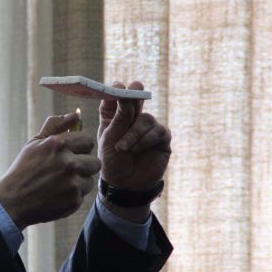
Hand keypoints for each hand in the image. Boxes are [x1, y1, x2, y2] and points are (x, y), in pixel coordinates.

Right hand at [0, 113, 100, 228]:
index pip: (88, 140)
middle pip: (95, 162)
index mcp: (58, 144)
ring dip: (79, 182)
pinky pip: (83, 195)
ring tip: (60, 184)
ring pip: (90, 180)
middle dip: (84, 166)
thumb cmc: (23, 170)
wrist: (12, 201)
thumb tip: (76, 114)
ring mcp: (72, 183)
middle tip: (68, 170)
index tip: (71, 153)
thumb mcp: (35, 143)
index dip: (81, 147)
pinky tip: (58, 195)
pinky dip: (73, 196)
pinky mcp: (74, 200)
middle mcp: (68, 163)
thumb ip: (56, 126)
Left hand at [98, 81, 171, 217]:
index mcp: (116, 116)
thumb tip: (124, 93)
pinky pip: (158, 131)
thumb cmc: (112, 161)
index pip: (117, 97)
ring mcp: (149, 128)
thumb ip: (118, 117)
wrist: (124, 185)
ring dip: (134, 133)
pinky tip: (136, 150)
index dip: (117, 90)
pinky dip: (146, 140)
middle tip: (133, 90)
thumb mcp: (110, 138)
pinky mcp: (162, 139)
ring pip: (146, 119)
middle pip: (135, 100)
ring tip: (123, 147)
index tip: (116, 86)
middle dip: (134, 96)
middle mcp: (133, 118)